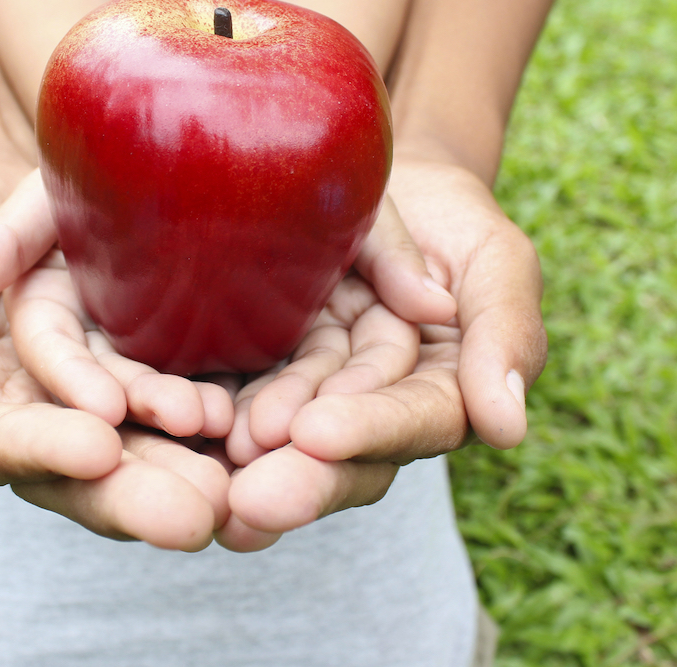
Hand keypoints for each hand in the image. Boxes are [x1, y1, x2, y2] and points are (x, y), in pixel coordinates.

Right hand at [0, 158, 227, 550]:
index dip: (41, 449)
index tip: (95, 447)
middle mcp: (28, 424)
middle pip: (78, 469)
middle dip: (136, 491)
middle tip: (198, 513)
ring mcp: (83, 400)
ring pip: (135, 440)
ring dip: (183, 455)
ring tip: (236, 461)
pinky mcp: (129, 365)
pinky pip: (166, 393)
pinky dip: (202, 406)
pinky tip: (248, 416)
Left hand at [219, 158, 546, 549]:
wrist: (374, 177)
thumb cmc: (450, 219)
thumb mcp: (494, 260)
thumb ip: (504, 335)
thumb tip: (504, 429)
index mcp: (438, 395)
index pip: (411, 421)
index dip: (366, 430)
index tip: (315, 434)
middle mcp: (372, 409)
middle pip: (341, 453)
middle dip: (297, 476)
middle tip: (247, 499)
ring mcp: (314, 392)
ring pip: (283, 434)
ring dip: (248, 456)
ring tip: (208, 465)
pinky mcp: (263, 367)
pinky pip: (237, 392)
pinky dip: (209, 411)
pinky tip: (173, 424)